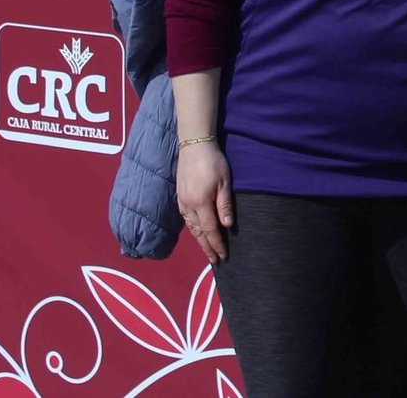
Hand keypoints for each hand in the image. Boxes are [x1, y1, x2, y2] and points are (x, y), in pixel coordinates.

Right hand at [175, 142, 234, 262]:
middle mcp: (189, 206)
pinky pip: (186, 219)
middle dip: (207, 247)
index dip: (217, 244)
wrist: (194, 146)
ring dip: (199, 240)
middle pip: (199, 232)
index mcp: (201, 203)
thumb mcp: (224, 182)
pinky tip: (197, 232)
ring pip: (191, 227)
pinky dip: (193, 229)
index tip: (223, 256)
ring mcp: (182, 202)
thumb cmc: (213, 162)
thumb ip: (224, 205)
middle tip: (215, 260)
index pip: (210, 230)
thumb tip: (227, 226)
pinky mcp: (179, 197)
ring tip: (207, 250)